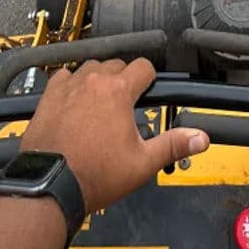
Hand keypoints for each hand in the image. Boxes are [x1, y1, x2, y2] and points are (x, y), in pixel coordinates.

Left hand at [19, 58, 208, 211]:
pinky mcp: (48, 96)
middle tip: (126, 105)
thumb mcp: (142, 163)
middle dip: (124, 79)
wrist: (51, 184)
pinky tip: (75, 102)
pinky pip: (64, 77)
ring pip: (90, 68)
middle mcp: (92, 81)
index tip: (148, 92)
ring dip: (99, 79)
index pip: (143, 67)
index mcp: (118, 91)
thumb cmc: (95, 174)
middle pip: (117, 64)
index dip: (150, 79)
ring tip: (102, 103)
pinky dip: (72, 84)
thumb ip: (173, 145)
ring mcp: (68, 87)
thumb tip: (200, 137)